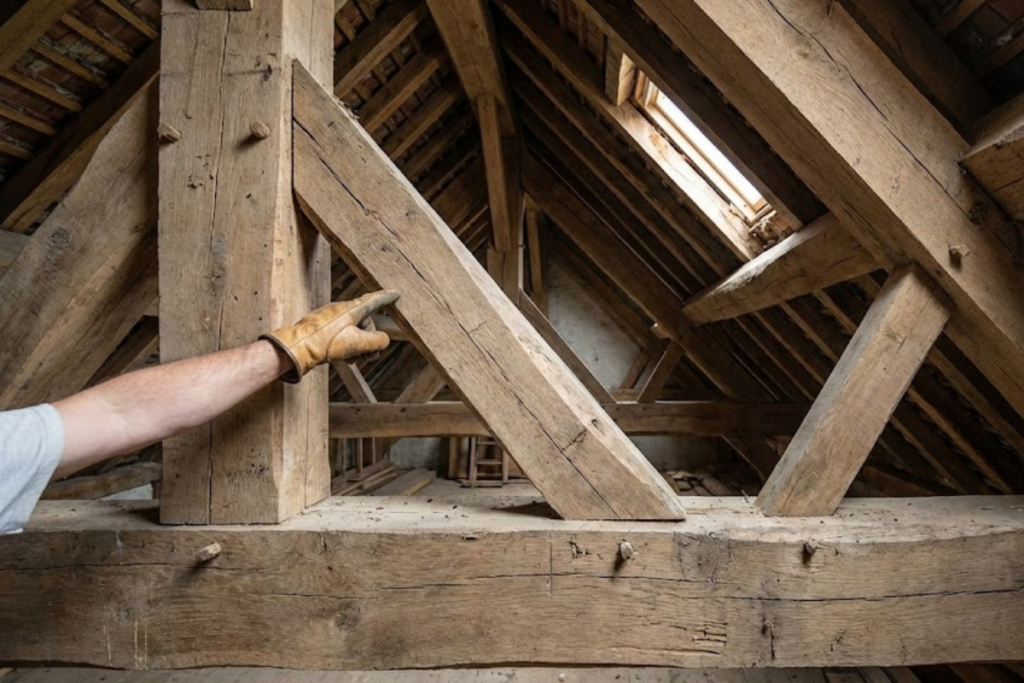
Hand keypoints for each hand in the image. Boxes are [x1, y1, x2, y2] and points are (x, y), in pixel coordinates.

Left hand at [262, 290, 400, 382]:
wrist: (297, 348)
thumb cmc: (326, 343)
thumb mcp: (357, 343)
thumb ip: (377, 341)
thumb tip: (383, 340)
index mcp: (351, 309)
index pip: (374, 300)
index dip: (387, 298)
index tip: (396, 294)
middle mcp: (341, 311)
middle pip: (365, 322)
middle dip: (371, 340)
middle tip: (371, 356)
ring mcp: (331, 320)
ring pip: (354, 331)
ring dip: (359, 346)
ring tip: (355, 359)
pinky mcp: (323, 330)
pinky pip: (342, 336)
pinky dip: (348, 347)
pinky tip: (345, 359)